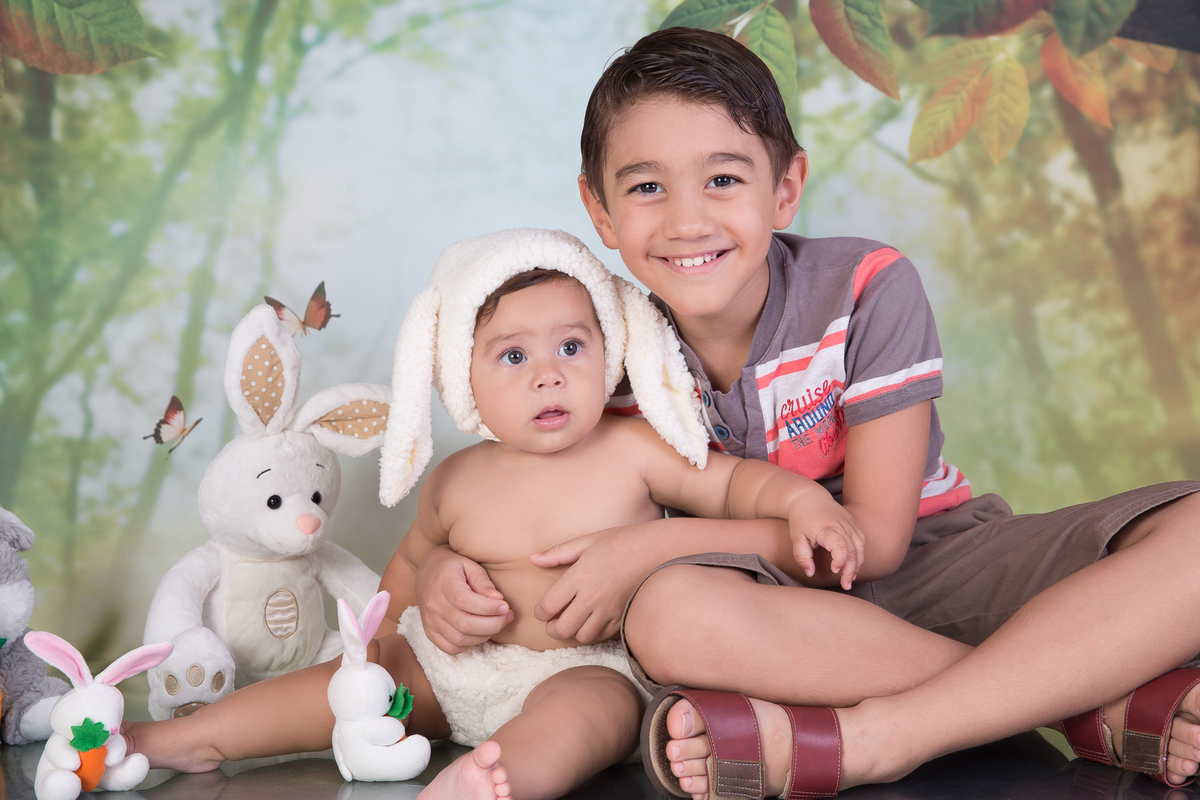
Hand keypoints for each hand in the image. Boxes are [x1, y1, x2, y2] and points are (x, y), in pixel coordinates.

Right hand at [415, 546, 512, 653]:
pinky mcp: (430, 632)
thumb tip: (498, 600)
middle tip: (506, 617)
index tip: (505, 606)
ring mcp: (430, 620)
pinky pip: (450, 648)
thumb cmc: (453, 567)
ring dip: (483, 636)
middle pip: (464, 624)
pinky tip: (479, 633)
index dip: (488, 607)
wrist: (427, 572)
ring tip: (496, 624)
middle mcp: (433, 604)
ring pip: (458, 639)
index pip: (465, 601)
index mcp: (443, 583)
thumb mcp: (470, 565)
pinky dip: (468, 645)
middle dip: (492, 625)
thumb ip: (483, 582)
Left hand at [530, 527, 653, 643]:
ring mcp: (608, 609)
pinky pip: (600, 635)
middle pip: (561, 629)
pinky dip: (592, 632)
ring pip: (581, 637)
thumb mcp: (586, 541)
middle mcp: (592, 597)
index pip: (548, 607)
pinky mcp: (621, 617)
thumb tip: (532, 559)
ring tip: (573, 621)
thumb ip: (557, 553)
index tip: (543, 608)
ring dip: (573, 632)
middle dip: (552, 628)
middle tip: (553, 620)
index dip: (540, 612)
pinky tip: (591, 620)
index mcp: (579, 577)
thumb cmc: (620, 541)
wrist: (655, 551)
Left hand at [788, 493, 865, 589]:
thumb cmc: (801, 519)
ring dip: (858, 564)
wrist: (808, 497)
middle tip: (845, 585)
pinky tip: (853, 567)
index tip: (834, 570)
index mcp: (826, 528)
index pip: (840, 545)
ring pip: (860, 547)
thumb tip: (810, 573)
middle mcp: (841, 525)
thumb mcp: (796, 538)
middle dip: (850, 569)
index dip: (840, 560)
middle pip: (853, 549)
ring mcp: (849, 524)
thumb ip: (801, 557)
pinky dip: (859, 555)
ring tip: (850, 579)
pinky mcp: (853, 524)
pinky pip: (861, 542)